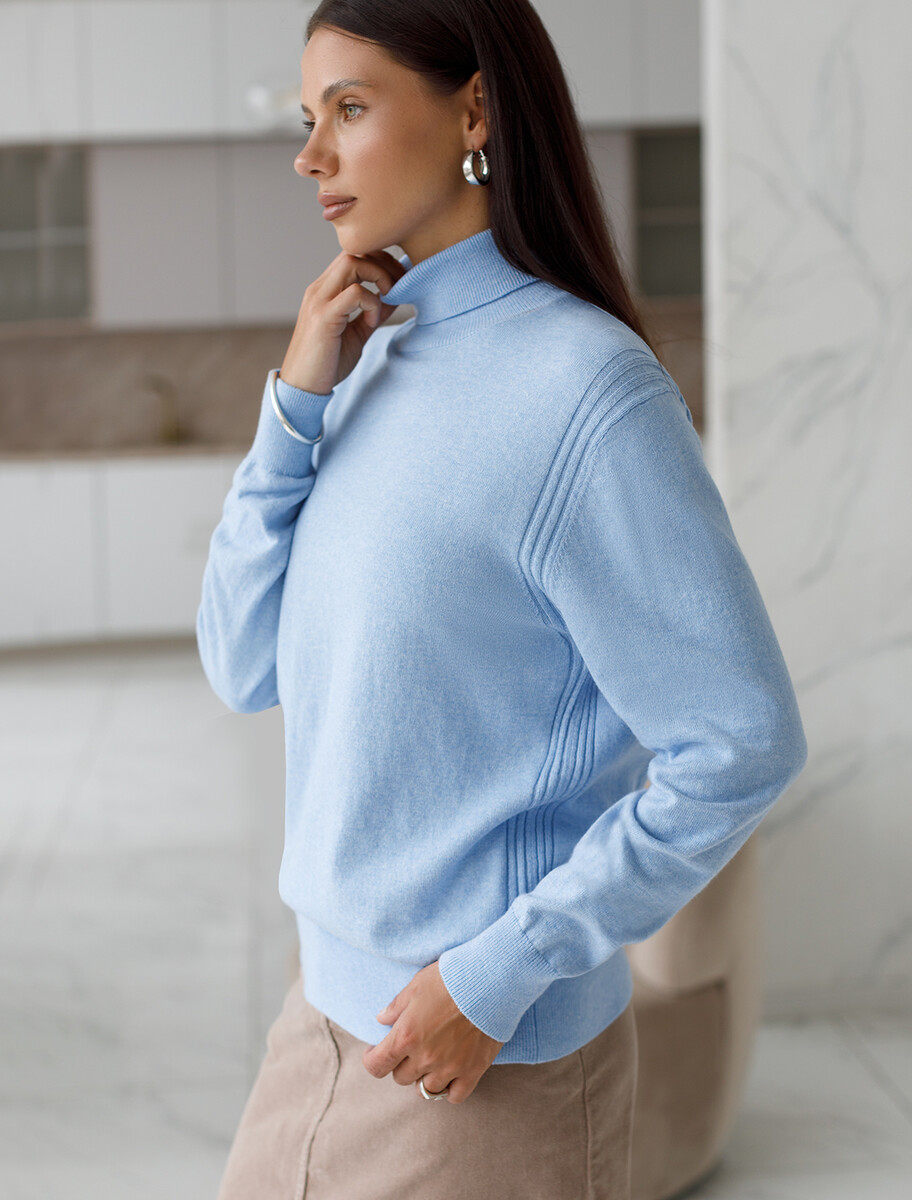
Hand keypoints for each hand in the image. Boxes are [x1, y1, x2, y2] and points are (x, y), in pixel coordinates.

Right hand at [279, 248, 405, 394]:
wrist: (303, 388)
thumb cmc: (327, 363)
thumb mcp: (357, 333)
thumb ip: (372, 314)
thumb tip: (393, 298)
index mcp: (325, 290)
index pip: (353, 257)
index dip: (380, 262)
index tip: (398, 282)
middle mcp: (320, 289)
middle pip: (354, 252)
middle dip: (384, 264)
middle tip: (400, 286)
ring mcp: (319, 300)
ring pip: (352, 262)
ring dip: (379, 276)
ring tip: (389, 298)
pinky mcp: (323, 317)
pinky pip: (355, 292)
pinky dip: (372, 302)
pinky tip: (372, 322)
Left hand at [362, 960, 505, 1104]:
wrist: (491, 980)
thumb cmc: (451, 978)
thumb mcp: (417, 984)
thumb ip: (397, 1006)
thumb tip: (382, 1019)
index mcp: (406, 1035)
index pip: (376, 1066)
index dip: (373, 1059)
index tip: (376, 1052)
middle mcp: (425, 1057)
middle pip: (401, 1078)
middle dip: (401, 1064)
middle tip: (410, 1049)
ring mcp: (449, 1067)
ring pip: (426, 1089)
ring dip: (424, 1077)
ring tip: (431, 1061)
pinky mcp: (473, 1071)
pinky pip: (454, 1096)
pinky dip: (449, 1089)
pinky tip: (450, 1074)